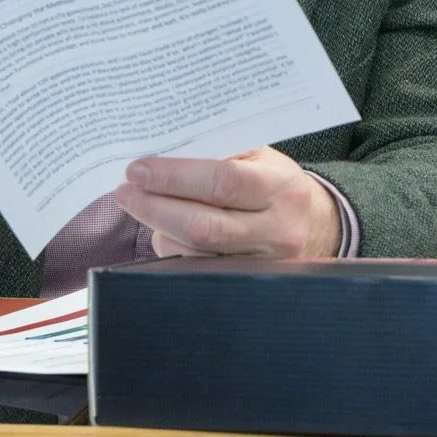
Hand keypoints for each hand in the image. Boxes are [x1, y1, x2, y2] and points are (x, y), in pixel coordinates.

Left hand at [111, 147, 341, 258]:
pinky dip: (171, 246)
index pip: (224, 182)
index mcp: (281, 187)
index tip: (138, 170)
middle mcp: (276, 229)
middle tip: (124, 192)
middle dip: (155, 207)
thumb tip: (159, 154)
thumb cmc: (273, 181)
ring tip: (140, 204)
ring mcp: (261, 263)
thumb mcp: (258, 157)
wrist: (312, 224)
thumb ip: (219, 154)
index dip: (176, 177)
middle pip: (204, 225)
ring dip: (157, 227)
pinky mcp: (244, 283)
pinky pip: (195, 268)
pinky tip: (163, 228)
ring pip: (194, 251)